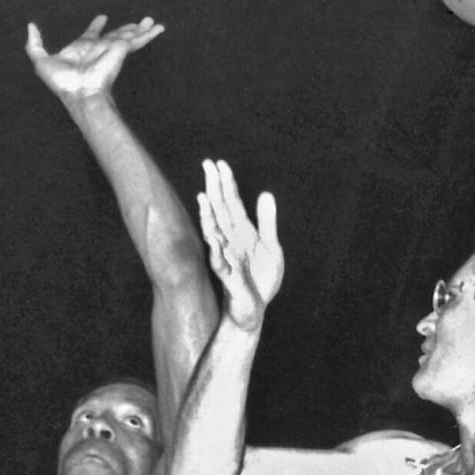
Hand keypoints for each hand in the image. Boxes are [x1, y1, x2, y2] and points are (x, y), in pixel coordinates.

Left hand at [25, 15, 163, 100]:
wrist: (80, 94)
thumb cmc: (62, 83)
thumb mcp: (41, 60)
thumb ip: (35, 44)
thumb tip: (31, 26)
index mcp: (82, 48)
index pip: (92, 34)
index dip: (97, 26)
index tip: (102, 18)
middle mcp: (99, 48)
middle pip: (116, 34)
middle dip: (126, 28)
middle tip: (138, 21)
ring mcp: (112, 48)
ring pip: (130, 34)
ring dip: (141, 28)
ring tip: (152, 21)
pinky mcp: (122, 49)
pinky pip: (137, 38)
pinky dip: (147, 34)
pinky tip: (157, 27)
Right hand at [197, 159, 282, 331]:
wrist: (253, 310)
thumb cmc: (259, 279)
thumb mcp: (270, 247)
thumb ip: (267, 221)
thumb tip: (265, 193)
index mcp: (241, 233)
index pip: (232, 203)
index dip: (227, 184)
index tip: (220, 163)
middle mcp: (230, 241)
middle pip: (220, 211)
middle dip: (215, 189)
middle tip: (207, 164)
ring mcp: (227, 258)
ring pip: (215, 233)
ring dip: (209, 215)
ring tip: (203, 196)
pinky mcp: (228, 277)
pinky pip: (220, 261)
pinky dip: (216, 248)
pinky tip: (213, 235)